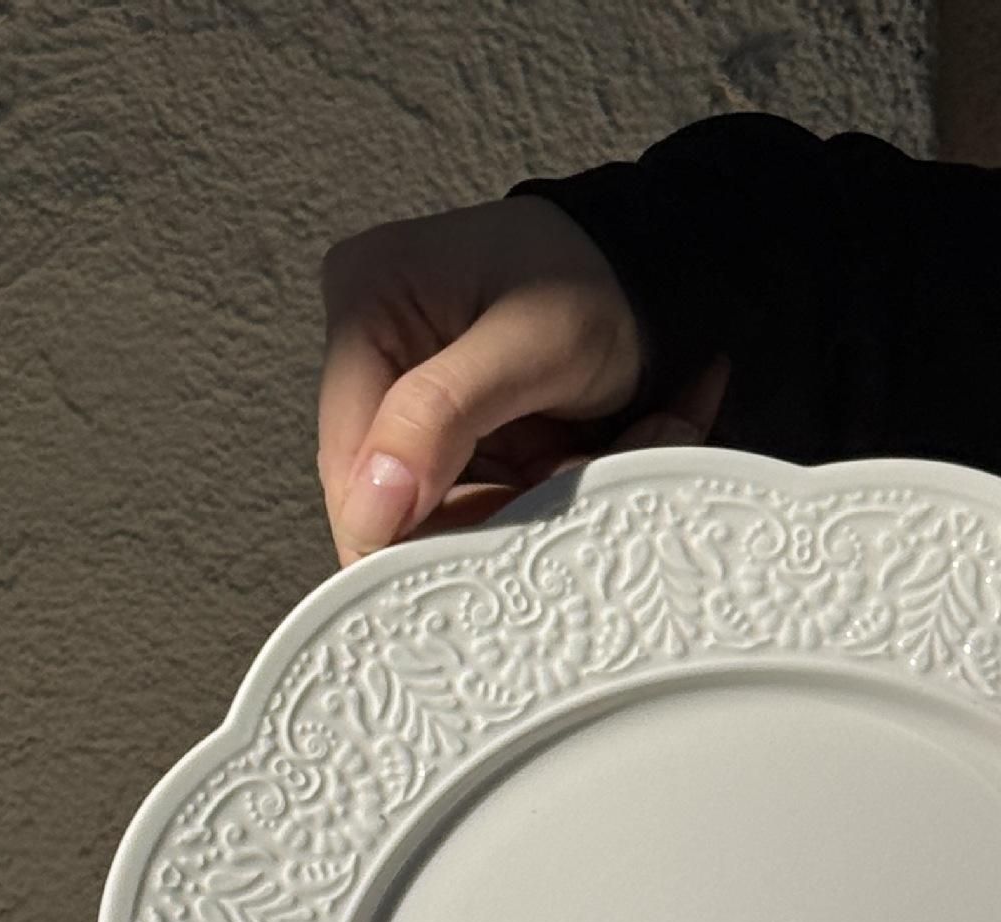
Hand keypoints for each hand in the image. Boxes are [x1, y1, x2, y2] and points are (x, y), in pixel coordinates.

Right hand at [316, 196, 728, 565]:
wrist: (653, 275)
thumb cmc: (597, 284)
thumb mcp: (528, 345)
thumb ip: (439, 416)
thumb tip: (368, 501)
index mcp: (364, 304)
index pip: (347, 457)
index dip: (392, 533)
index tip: (460, 568)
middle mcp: (375, 351)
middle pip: (391, 493)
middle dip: (472, 517)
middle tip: (548, 490)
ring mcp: (413, 396)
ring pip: (440, 507)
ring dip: (508, 513)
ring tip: (572, 464)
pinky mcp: (455, 429)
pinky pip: (477, 497)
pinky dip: (526, 500)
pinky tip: (569, 464)